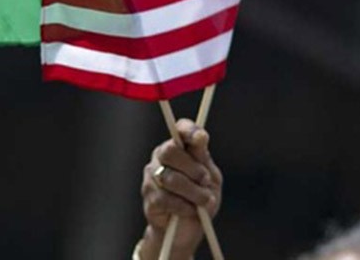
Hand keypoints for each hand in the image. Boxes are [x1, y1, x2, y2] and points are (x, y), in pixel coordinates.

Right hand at [138, 119, 221, 259]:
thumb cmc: (200, 199)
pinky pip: (166, 199)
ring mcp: (152, 177)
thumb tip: (200, 138)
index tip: (201, 138)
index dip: (189, 130)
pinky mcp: (149, 198)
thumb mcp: (210, 178)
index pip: (180, 129)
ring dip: (192, 191)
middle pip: (170, 151)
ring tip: (204, 201)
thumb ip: (203, 159)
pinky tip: (190, 211)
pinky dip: (183, 206)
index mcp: (179, 147)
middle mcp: (161, 157)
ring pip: (170, 178)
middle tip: (205, 180)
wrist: (188, 230)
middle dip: (192, 168)